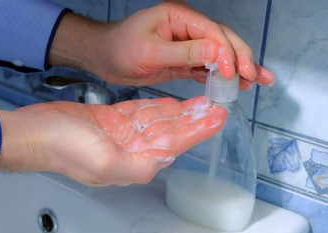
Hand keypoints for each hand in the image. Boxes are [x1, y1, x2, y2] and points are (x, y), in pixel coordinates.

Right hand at [0, 97, 225, 185]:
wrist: (36, 132)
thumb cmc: (63, 149)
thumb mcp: (105, 163)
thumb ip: (139, 165)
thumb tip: (166, 159)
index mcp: (132, 162)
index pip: (175, 145)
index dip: (197, 131)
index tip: (216, 119)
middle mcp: (130, 150)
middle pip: (171, 132)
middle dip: (194, 120)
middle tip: (215, 107)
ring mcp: (121, 134)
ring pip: (158, 121)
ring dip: (180, 112)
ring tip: (200, 103)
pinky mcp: (111, 120)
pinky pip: (141, 113)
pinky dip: (157, 107)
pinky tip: (171, 104)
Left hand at [49, 1, 273, 87]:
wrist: (104, 58)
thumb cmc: (120, 48)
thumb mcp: (150, 50)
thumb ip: (183, 52)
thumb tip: (217, 52)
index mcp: (179, 16)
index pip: (212, 32)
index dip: (227, 52)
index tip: (235, 72)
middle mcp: (186, 28)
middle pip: (222, 41)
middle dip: (241, 58)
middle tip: (256, 76)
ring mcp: (186, 45)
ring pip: (218, 55)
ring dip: (237, 68)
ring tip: (258, 80)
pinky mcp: (182, 61)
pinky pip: (205, 68)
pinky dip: (220, 77)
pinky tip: (235, 84)